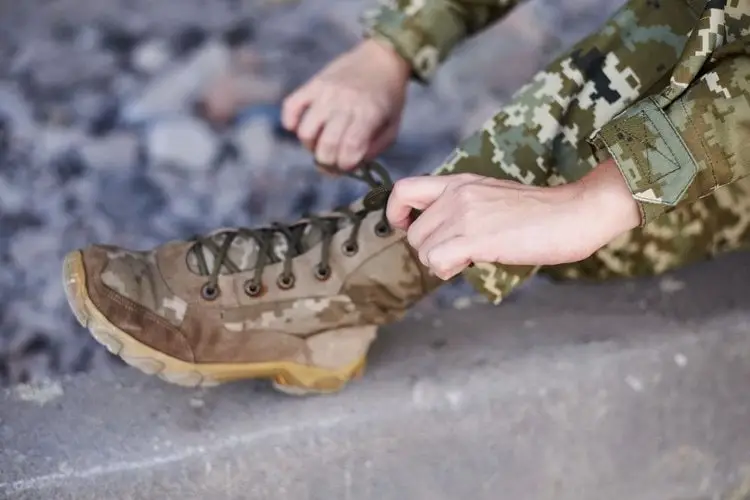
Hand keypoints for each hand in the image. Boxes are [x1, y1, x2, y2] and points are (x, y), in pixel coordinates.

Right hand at [281, 38, 410, 169]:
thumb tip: (349, 165)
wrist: (383, 58)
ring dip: (311, 145)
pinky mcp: (313, 84)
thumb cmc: (389, 98)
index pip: (348, 149)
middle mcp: (345, 102)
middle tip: (333, 159)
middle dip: (327, 162)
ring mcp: (326, 92)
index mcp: (369, 113)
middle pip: (326, 145)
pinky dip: (291, 122)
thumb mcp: (392, 126)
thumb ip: (374, 149)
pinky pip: (290, 106)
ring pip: (305, 132)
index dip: (345, 165)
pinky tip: (300, 126)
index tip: (348, 165)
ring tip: (321, 141)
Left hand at [386, 159, 641, 279]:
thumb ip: (464, 208)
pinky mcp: (476, 237)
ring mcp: (465, 214)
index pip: (403, 190)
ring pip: (423, 250)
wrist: (576, 212)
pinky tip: (471, 265)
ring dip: (441, 263)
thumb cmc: (543, 212)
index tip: (407, 228)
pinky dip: (448, 270)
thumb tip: (444, 236)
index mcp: (459, 182)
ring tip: (470, 258)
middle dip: (430, 250)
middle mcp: (456, 194)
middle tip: (459, 253)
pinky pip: (437, 261)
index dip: (395, 214)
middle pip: (412, 233)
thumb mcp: (492, 197)